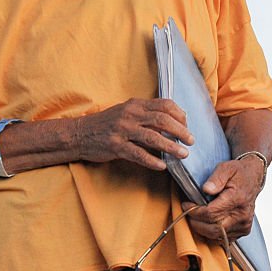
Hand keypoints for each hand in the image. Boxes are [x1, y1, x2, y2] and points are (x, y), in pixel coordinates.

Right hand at [76, 98, 193, 169]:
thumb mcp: (127, 112)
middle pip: (162, 120)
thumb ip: (146, 114)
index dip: (180, 114)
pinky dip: (152, 160)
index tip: (187, 125)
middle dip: (181, 131)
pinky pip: (138, 154)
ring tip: (183, 154)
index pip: (164, 104)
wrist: (80, 133)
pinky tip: (162, 165)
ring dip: (171, 146)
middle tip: (191, 141)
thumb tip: (172, 122)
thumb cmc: (107, 123)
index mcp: (136, 104)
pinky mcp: (115, 146)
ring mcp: (122, 130)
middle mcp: (130, 115)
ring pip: (153, 137)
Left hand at [182, 155, 265, 241]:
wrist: (253, 178)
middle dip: (196, 222)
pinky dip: (213, 234)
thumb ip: (216, 178)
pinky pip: (224, 239)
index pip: (211, 213)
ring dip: (203, 229)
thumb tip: (206, 189)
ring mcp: (244, 224)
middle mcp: (242, 214)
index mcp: (237, 198)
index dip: (195, 211)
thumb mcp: (226, 168)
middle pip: (213, 228)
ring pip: (217, 236)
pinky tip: (208, 223)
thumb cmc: (239, 173)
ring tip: (196, 218)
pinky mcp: (244, 230)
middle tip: (188, 213)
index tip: (186, 205)